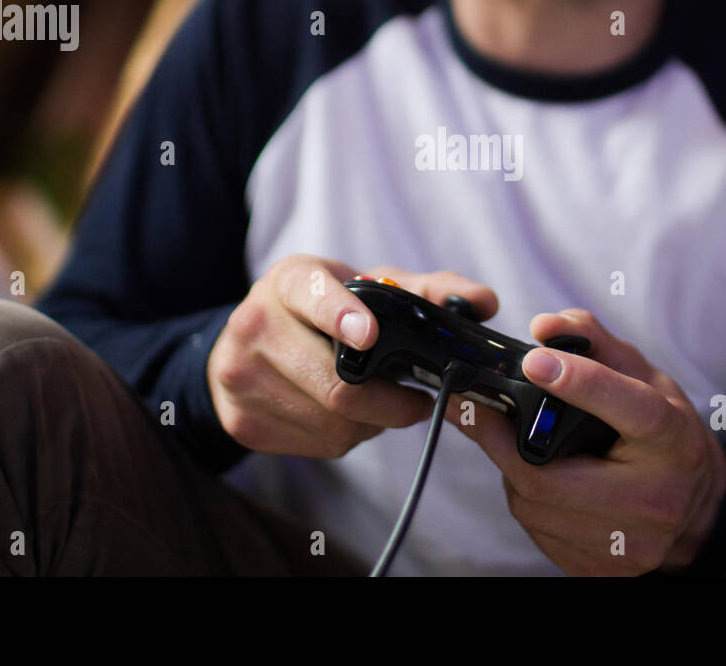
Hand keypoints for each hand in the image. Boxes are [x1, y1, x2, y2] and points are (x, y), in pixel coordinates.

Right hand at [208, 255, 497, 457]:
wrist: (247, 342)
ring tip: (377, 403)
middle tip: (418, 400)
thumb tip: (484, 301)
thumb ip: (428, 291)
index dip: (343, 316)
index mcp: (289, 281)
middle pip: (337, 384)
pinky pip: (317, 445)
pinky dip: (345, 437)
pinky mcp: (241, 421)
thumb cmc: (322, 310)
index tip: (370, 335)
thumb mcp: (366, 287)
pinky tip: (345, 416)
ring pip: (333, 423)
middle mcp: (255, 324)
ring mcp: (241, 376)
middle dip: (392, 401)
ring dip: (371, 423)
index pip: (312, 294)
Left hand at [447, 308, 725, 574]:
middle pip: (550, 476)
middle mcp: (657, 499)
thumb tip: (544, 327)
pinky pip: (537, 532)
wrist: (694, 501)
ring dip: (510, 471)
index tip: (535, 361)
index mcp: (672, 440)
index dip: (580, 383)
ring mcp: (630, 544)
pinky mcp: (603, 570)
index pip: (629, 408)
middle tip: (477, 409)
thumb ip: (592, 339)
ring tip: (518, 445)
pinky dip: (526, 500)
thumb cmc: (663, 430)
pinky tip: (541, 479)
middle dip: (501, 440)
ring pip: (533, 506)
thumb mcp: (641, 374)